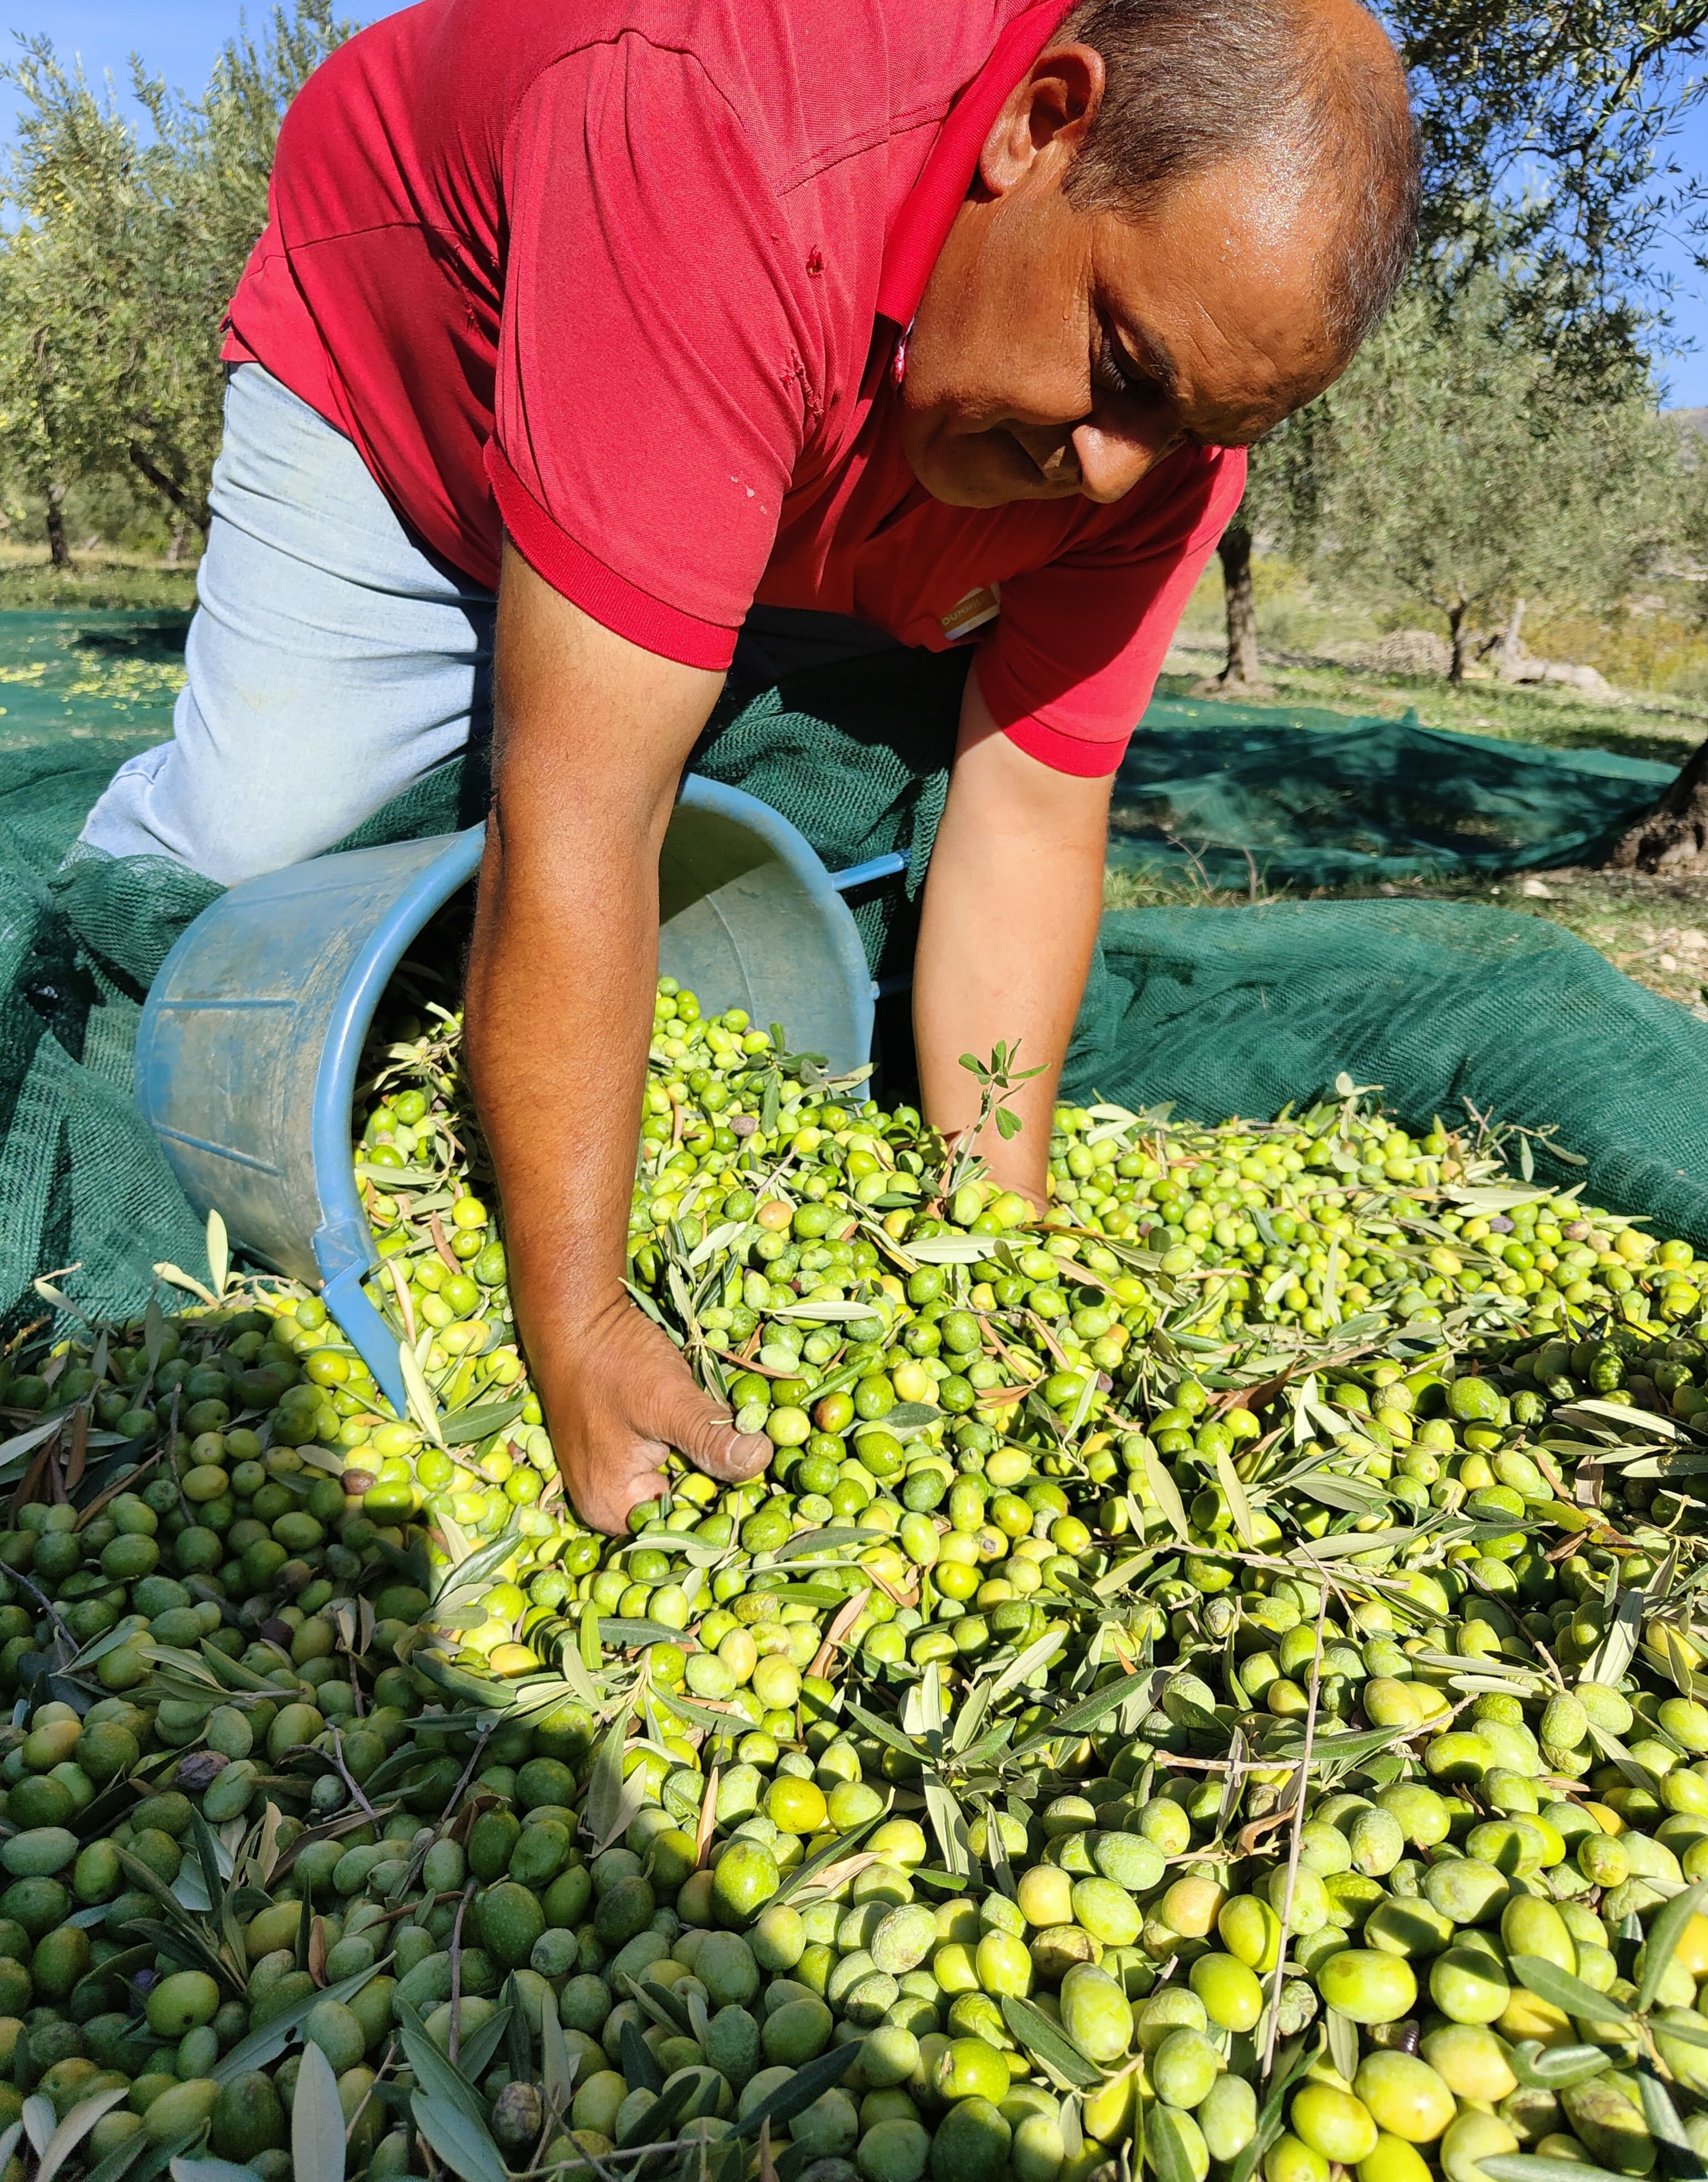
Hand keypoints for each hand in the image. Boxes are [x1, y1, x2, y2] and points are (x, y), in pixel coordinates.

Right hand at [534, 1296, 771, 1534]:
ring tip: (735, 1429)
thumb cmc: (612, 1360)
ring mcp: (611, 1474)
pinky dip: (689, 1440)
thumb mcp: (667, 1399)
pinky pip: (666, 1457)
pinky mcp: (620, 1447)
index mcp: (613, 1508)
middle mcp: (608, 1502)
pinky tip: (708, 1417)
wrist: (573, 1314)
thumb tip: (760, 1462)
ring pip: (679, 1478)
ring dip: (706, 1455)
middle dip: (718, 1477)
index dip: (727, 1505)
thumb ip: (710, 1437)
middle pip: (683, 1506)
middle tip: (755, 1444)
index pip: (687, 1531)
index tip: (760, 1475)